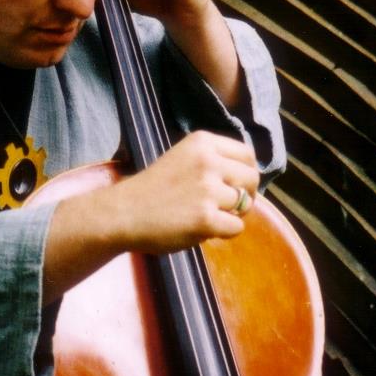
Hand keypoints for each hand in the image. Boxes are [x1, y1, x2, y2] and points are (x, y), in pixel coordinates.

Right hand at [110, 131, 259, 253]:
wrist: (123, 212)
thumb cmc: (153, 188)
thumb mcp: (183, 157)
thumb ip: (212, 161)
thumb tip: (248, 177)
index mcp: (203, 142)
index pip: (247, 154)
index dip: (246, 172)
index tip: (238, 185)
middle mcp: (208, 161)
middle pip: (252, 178)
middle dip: (247, 195)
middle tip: (230, 206)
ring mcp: (208, 190)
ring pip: (244, 205)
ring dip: (231, 214)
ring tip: (207, 216)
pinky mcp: (206, 218)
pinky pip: (236, 228)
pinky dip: (224, 233)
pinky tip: (204, 229)